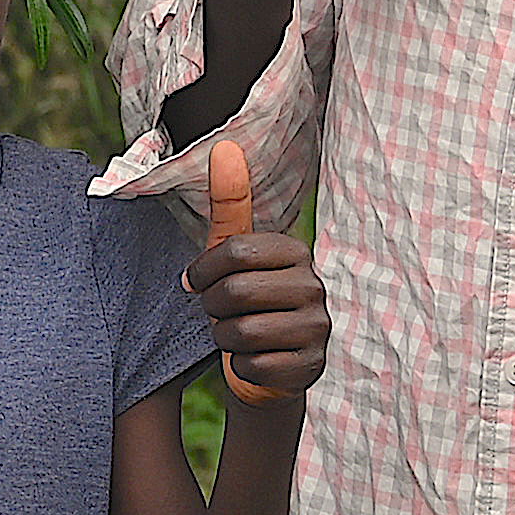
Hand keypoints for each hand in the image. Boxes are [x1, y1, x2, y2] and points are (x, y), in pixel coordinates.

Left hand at [197, 133, 331, 405]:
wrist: (270, 367)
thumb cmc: (247, 303)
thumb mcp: (235, 255)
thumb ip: (230, 204)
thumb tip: (224, 147)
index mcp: (295, 252)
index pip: (235, 251)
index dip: (202, 271)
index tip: (196, 282)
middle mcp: (315, 286)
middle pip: (234, 293)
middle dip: (212, 308)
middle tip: (219, 313)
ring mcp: (318, 328)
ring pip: (242, 332)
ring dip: (225, 339)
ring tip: (236, 335)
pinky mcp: (311, 366)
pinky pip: (253, 365)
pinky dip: (241, 367)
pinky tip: (254, 359)